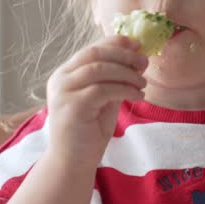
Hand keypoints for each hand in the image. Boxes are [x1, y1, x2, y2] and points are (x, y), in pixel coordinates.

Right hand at [44, 35, 147, 167]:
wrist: (73, 161)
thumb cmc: (89, 129)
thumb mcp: (105, 97)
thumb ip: (115, 78)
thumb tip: (137, 57)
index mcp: (66, 73)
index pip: (92, 48)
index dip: (116, 43)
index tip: (137, 45)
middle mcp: (60, 78)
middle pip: (95, 54)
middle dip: (123, 55)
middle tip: (144, 63)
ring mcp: (63, 92)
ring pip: (99, 69)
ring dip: (126, 73)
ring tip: (142, 84)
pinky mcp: (72, 106)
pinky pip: (103, 89)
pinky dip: (124, 89)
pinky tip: (137, 96)